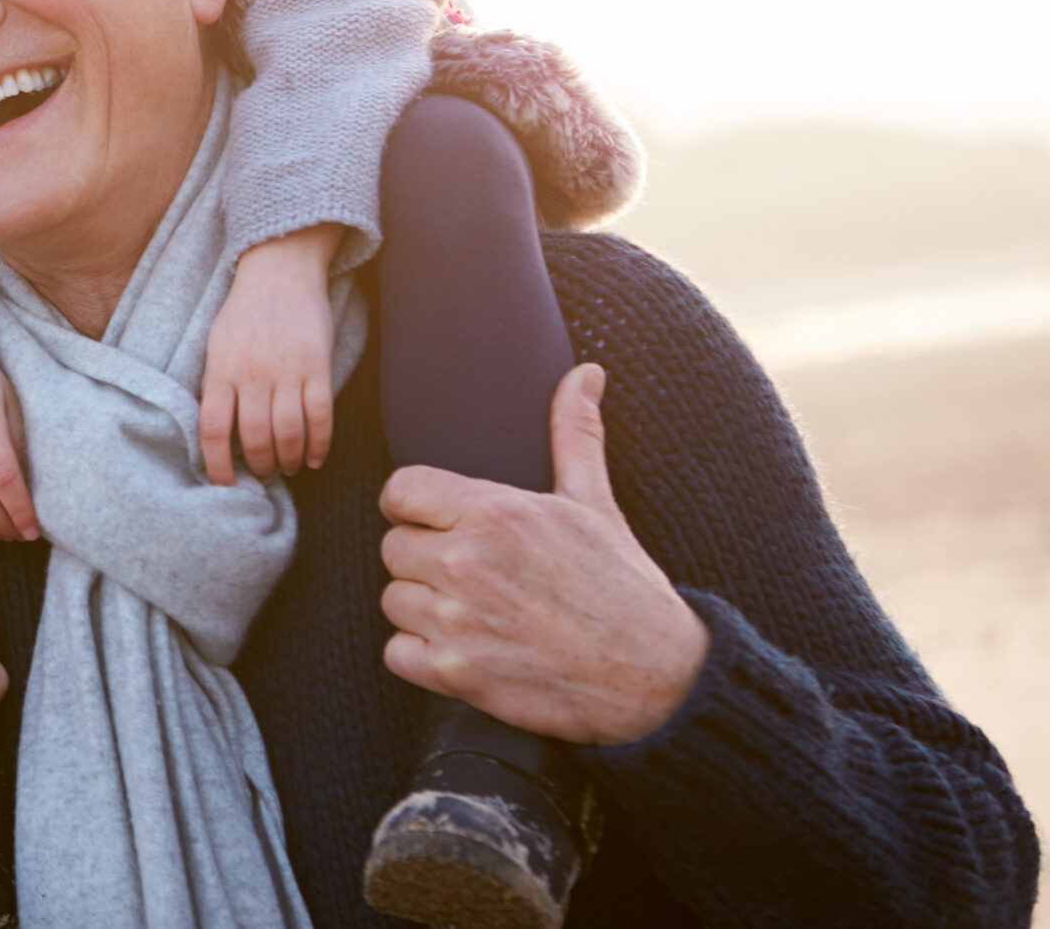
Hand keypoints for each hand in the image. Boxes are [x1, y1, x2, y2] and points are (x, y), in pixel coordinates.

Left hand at [199, 225, 339, 483]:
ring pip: (289, 433)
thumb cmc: (243, 312)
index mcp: (220, 370)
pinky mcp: (317, 365)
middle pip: (254, 437)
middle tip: (264, 474)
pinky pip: (321, 416)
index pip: (212, 429)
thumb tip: (215, 433)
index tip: (224, 485)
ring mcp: (286, 370)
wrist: (279, 271)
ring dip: (289, 459)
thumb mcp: (216, 345)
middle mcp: (252, 374)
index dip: (217, 465)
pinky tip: (315, 458)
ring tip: (288, 468)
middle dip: (260, 465)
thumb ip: (216, 384)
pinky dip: (319, 444)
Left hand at [378, 363, 711, 745]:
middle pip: (393, 547)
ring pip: (393, 600)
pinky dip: (421, 655)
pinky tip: (464, 649)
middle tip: (471, 574)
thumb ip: (574, 434)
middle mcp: (467, 563)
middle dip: (425, 558)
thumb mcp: (597, 504)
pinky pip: (396, 653)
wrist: (660, 679)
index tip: (443, 523)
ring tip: (474, 611)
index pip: (400, 491)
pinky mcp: (456, 675)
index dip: (417, 507)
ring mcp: (458, 622)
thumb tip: (586, 372)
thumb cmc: (625, 587)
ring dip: (423, 607)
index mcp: (494, 513)